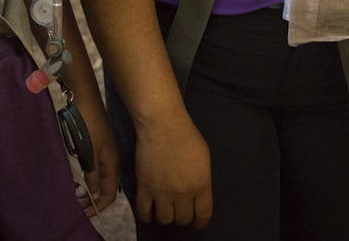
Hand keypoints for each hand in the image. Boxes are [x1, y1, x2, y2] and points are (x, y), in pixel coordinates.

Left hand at [71, 92, 118, 212]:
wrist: (83, 97)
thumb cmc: (86, 124)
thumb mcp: (89, 152)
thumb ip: (92, 175)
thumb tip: (95, 196)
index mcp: (111, 162)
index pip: (110, 193)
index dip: (98, 206)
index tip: (84, 214)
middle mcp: (109, 159)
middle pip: (104, 187)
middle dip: (92, 199)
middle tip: (76, 207)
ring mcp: (103, 151)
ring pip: (97, 178)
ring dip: (87, 189)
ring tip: (74, 195)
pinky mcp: (95, 145)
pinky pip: (92, 168)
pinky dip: (85, 177)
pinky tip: (75, 178)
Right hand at [134, 111, 211, 226]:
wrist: (162, 125)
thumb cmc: (186, 136)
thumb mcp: (204, 158)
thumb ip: (202, 180)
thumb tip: (198, 195)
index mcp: (201, 184)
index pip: (203, 215)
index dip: (200, 222)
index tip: (197, 222)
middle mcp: (183, 192)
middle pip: (183, 219)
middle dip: (183, 217)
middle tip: (179, 211)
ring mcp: (162, 192)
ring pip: (165, 220)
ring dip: (166, 217)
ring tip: (165, 210)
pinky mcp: (145, 188)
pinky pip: (144, 213)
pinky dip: (147, 216)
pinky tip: (149, 212)